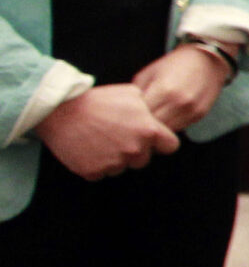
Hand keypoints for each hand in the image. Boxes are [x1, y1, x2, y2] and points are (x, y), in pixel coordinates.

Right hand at [34, 85, 179, 179]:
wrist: (60, 111)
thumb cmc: (97, 100)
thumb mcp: (130, 94)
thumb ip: (148, 108)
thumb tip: (154, 115)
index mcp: (148, 131)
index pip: (171, 146)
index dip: (162, 142)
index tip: (153, 139)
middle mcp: (134, 150)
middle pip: (144, 159)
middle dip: (135, 150)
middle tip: (118, 136)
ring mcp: (114, 163)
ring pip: (122, 167)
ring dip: (115, 157)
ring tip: (101, 139)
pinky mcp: (94, 171)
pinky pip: (101, 172)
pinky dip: (96, 163)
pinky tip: (89, 148)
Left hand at [134, 47, 227, 131]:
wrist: (207, 59)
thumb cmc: (173, 64)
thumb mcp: (149, 73)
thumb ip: (136, 93)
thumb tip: (126, 111)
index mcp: (163, 90)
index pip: (139, 115)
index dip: (130, 117)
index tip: (126, 114)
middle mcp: (179, 102)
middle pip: (152, 127)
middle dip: (142, 125)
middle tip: (136, 120)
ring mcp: (191, 110)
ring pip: (166, 131)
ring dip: (157, 128)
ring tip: (151, 119)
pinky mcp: (199, 115)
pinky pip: (179, 128)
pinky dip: (170, 125)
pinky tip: (166, 116)